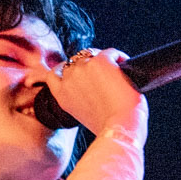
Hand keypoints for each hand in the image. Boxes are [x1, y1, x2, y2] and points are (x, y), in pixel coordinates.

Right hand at [33, 47, 147, 141]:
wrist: (120, 127)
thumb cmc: (107, 126)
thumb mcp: (82, 115)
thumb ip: (79, 99)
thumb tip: (91, 88)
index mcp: (62, 95)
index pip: (54, 74)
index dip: (65, 69)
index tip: (78, 71)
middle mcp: (70, 79)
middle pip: (76, 62)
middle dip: (89, 65)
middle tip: (105, 74)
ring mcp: (85, 68)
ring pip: (93, 54)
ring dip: (105, 60)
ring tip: (118, 71)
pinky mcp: (102, 61)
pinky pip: (111, 52)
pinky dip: (119, 57)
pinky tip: (126, 65)